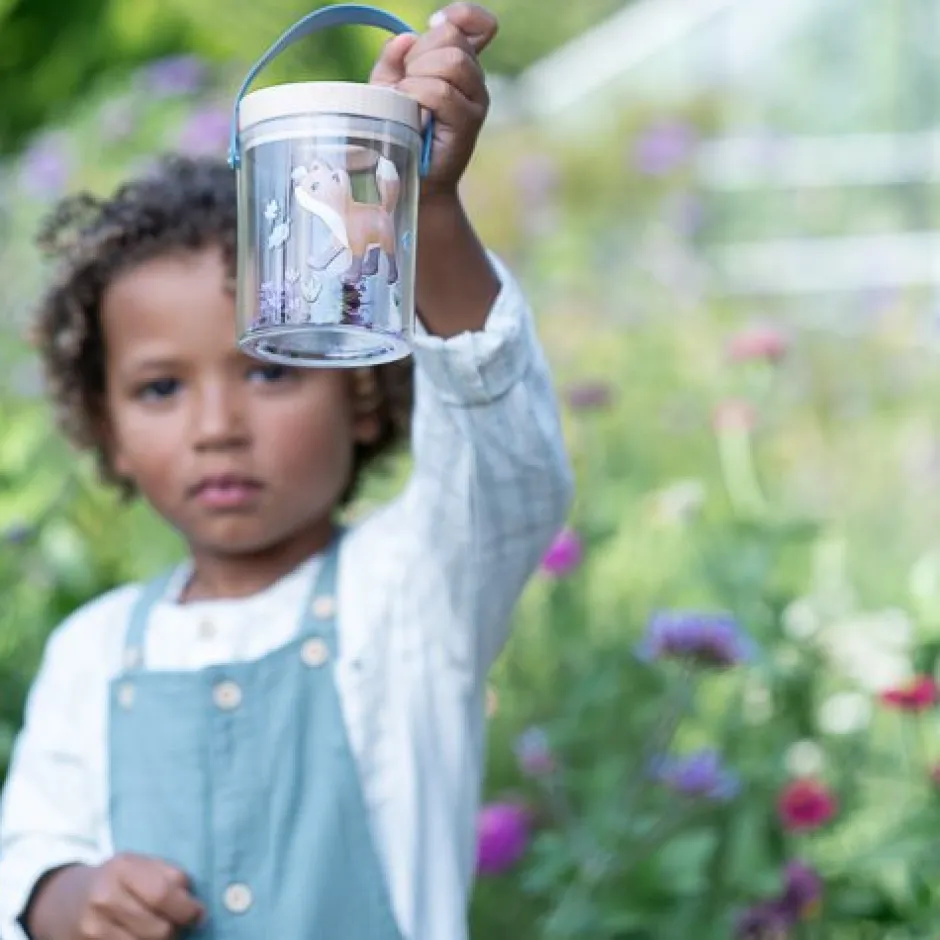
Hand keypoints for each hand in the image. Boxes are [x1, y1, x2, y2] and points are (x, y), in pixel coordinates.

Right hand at [28, 854, 203, 939]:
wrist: (63, 901)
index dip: (188, 908)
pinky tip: (141, 936)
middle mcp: (103, 898)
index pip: (162, 894)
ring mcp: (91, 929)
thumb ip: (169, 875)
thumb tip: (193, 898)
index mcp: (122, 868)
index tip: (199, 914)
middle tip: (179, 924)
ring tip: (160, 929)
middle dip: (176, 930)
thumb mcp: (139, 864)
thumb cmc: (115, 879)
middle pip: (158, 929)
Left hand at [370, 3, 498, 199]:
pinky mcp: (469, 123)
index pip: (476, 23)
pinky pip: (440, 92)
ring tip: (408, 102)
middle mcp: (474, 80)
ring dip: (418, 76)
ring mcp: (476, 101)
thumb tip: (406, 38)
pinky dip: (417, 97)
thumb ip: (393, 61)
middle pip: (452, 36)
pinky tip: (412, 114)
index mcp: (460, 65)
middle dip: (418, 54)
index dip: (459, 15)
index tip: (431, 25)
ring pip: (451, 61)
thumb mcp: (388, 90)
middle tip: (406, 85)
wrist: (411, 181)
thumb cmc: (399, 134)